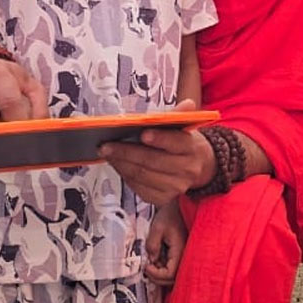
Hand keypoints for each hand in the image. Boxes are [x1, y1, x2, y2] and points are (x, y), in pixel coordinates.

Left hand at [99, 100, 214, 204]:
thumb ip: (179, 115)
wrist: (195, 167)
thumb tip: (188, 104)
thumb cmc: (182, 144)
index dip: (159, 138)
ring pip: (142, 175)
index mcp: (191, 148)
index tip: (143, 133)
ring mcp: (175, 187)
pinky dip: (124, 174)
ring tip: (107, 152)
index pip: (176, 143)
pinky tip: (116, 164)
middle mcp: (187, 170)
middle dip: (127, 152)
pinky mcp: (163, 198)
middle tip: (107, 145)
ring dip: (121, 163)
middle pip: (153, 161)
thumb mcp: (182, 127)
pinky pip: (139, 187)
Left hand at [145, 202, 187, 286]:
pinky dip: (164, 267)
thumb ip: (152, 245)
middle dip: (157, 277)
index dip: (156, 274)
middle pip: (172, 279)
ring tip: (151, 263)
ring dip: (160, 273)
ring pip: (173, 275)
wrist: (179, 205)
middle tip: (147, 269)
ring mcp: (183, 256)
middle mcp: (185, 256)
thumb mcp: (157, 227)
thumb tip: (150, 259)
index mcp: (180, 251)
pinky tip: (157, 259)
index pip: (169, 274)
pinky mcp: (180, 253)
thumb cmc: (172, 213)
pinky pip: (173, 267)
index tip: (146, 267)